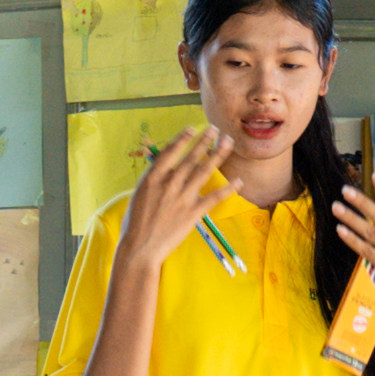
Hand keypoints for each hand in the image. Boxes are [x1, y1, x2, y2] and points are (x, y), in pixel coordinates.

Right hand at [117, 127, 233, 275]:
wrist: (139, 247)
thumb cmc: (135, 223)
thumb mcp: (139, 194)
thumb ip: (154, 180)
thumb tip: (166, 169)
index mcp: (153, 177)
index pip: (171, 151)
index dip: (183, 138)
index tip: (193, 128)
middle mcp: (169, 183)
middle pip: (191, 157)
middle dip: (205, 140)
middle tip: (216, 130)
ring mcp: (182, 197)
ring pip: (204, 171)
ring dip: (218, 154)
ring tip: (227, 142)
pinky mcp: (193, 213)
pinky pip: (214, 197)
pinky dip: (229, 189)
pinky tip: (239, 181)